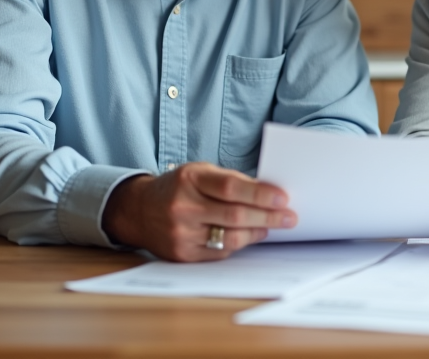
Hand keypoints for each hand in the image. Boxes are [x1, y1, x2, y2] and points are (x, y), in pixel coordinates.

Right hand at [101, 162, 295, 261]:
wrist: (139, 210)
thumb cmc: (178, 187)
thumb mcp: (200, 172)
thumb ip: (231, 181)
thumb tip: (269, 192)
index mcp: (190, 180)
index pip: (231, 188)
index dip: (260, 194)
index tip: (283, 198)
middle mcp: (183, 207)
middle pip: (235, 215)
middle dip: (268, 217)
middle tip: (289, 217)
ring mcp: (181, 233)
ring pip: (230, 238)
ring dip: (257, 232)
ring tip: (271, 226)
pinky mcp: (182, 255)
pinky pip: (220, 252)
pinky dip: (239, 244)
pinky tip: (250, 236)